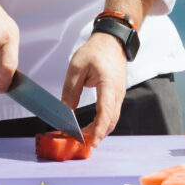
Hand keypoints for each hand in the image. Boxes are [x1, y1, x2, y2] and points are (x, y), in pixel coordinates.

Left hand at [61, 32, 126, 146]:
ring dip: (99, 129)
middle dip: (97, 133)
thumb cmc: (94, 51)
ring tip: (83, 135)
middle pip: (110, 120)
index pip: (105, 111)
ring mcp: (119, 95)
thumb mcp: (76, 67)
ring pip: (112, 118)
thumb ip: (71, 90)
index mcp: (108, 85)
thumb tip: (65, 111)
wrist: (111, 42)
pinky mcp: (117, 95)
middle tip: (81, 141)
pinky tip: (91, 126)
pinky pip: (112, 113)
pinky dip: (102, 122)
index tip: (92, 142)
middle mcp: (117, 93)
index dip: (98, 129)